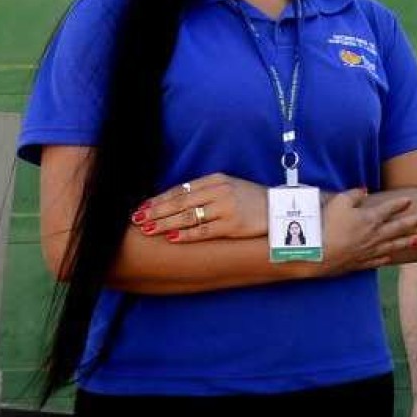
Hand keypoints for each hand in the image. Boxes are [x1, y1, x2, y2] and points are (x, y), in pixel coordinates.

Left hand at [134, 174, 268, 241]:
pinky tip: (172, 237)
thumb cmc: (250, 200)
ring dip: (165, 223)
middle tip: (136, 219)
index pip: (181, 189)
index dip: (160, 199)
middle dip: (156, 211)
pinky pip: (204, 230)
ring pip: (188, 216)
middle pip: (180, 202)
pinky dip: (186, 234)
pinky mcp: (233, 225)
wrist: (280, 209)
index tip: (142, 207)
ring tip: (147, 229)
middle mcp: (220, 191)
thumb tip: (173, 203)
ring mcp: (226, 208)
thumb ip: (204, 192)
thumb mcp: (229, 187)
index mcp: (217, 179)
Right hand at [322, 188, 416, 273]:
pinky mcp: (358, 264)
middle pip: (397, 228)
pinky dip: (386, 258)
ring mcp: (367, 252)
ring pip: (392, 246)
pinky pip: (377, 261)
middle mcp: (373, 236)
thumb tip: (365, 189)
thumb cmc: (327, 225)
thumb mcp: (339, 202)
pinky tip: (391, 258)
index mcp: (370, 219)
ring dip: (406, 242)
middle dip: (413, 222)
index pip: (389, 209)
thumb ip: (354, 195)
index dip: (399, 204)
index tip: (410, 200)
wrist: (316, 255)